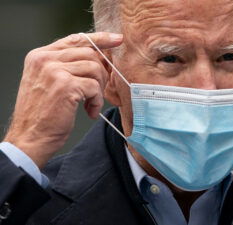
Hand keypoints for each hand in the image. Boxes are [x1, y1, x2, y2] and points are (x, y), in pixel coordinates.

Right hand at [3, 32, 122, 167]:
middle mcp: (45, 59)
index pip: (75, 39)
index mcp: (40, 56)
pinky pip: (94, 86)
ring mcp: (54, 71)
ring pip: (94, 68)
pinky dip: (96, 101)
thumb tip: (98, 58)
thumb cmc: (43, 114)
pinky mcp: (65, 85)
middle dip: (101, 73)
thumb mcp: (49, 83)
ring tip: (90, 103)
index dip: (99, 39)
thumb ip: (66, 67)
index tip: (117, 40)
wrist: (31, 137)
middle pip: (89, 53)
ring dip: (98, 89)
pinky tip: (89, 111)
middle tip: (98, 91)